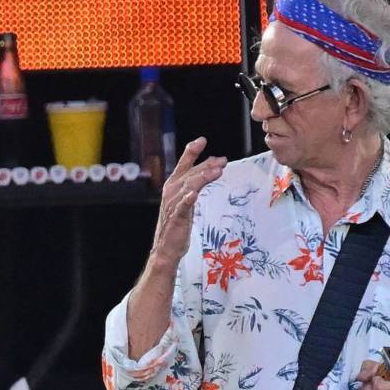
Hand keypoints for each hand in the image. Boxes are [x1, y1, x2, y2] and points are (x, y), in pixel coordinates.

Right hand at [150, 137, 230, 268]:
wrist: (166, 249)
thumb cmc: (178, 225)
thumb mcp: (187, 202)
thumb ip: (196, 186)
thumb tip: (212, 170)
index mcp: (173, 186)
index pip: (183, 164)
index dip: (191, 151)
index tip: (202, 140)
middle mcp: (171, 191)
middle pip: (191, 173)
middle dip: (207, 165)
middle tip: (223, 160)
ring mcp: (173, 204)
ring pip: (189, 186)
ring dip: (202, 177)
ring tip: (217, 171)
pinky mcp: (176, 218)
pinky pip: (182, 206)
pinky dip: (187, 199)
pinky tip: (194, 194)